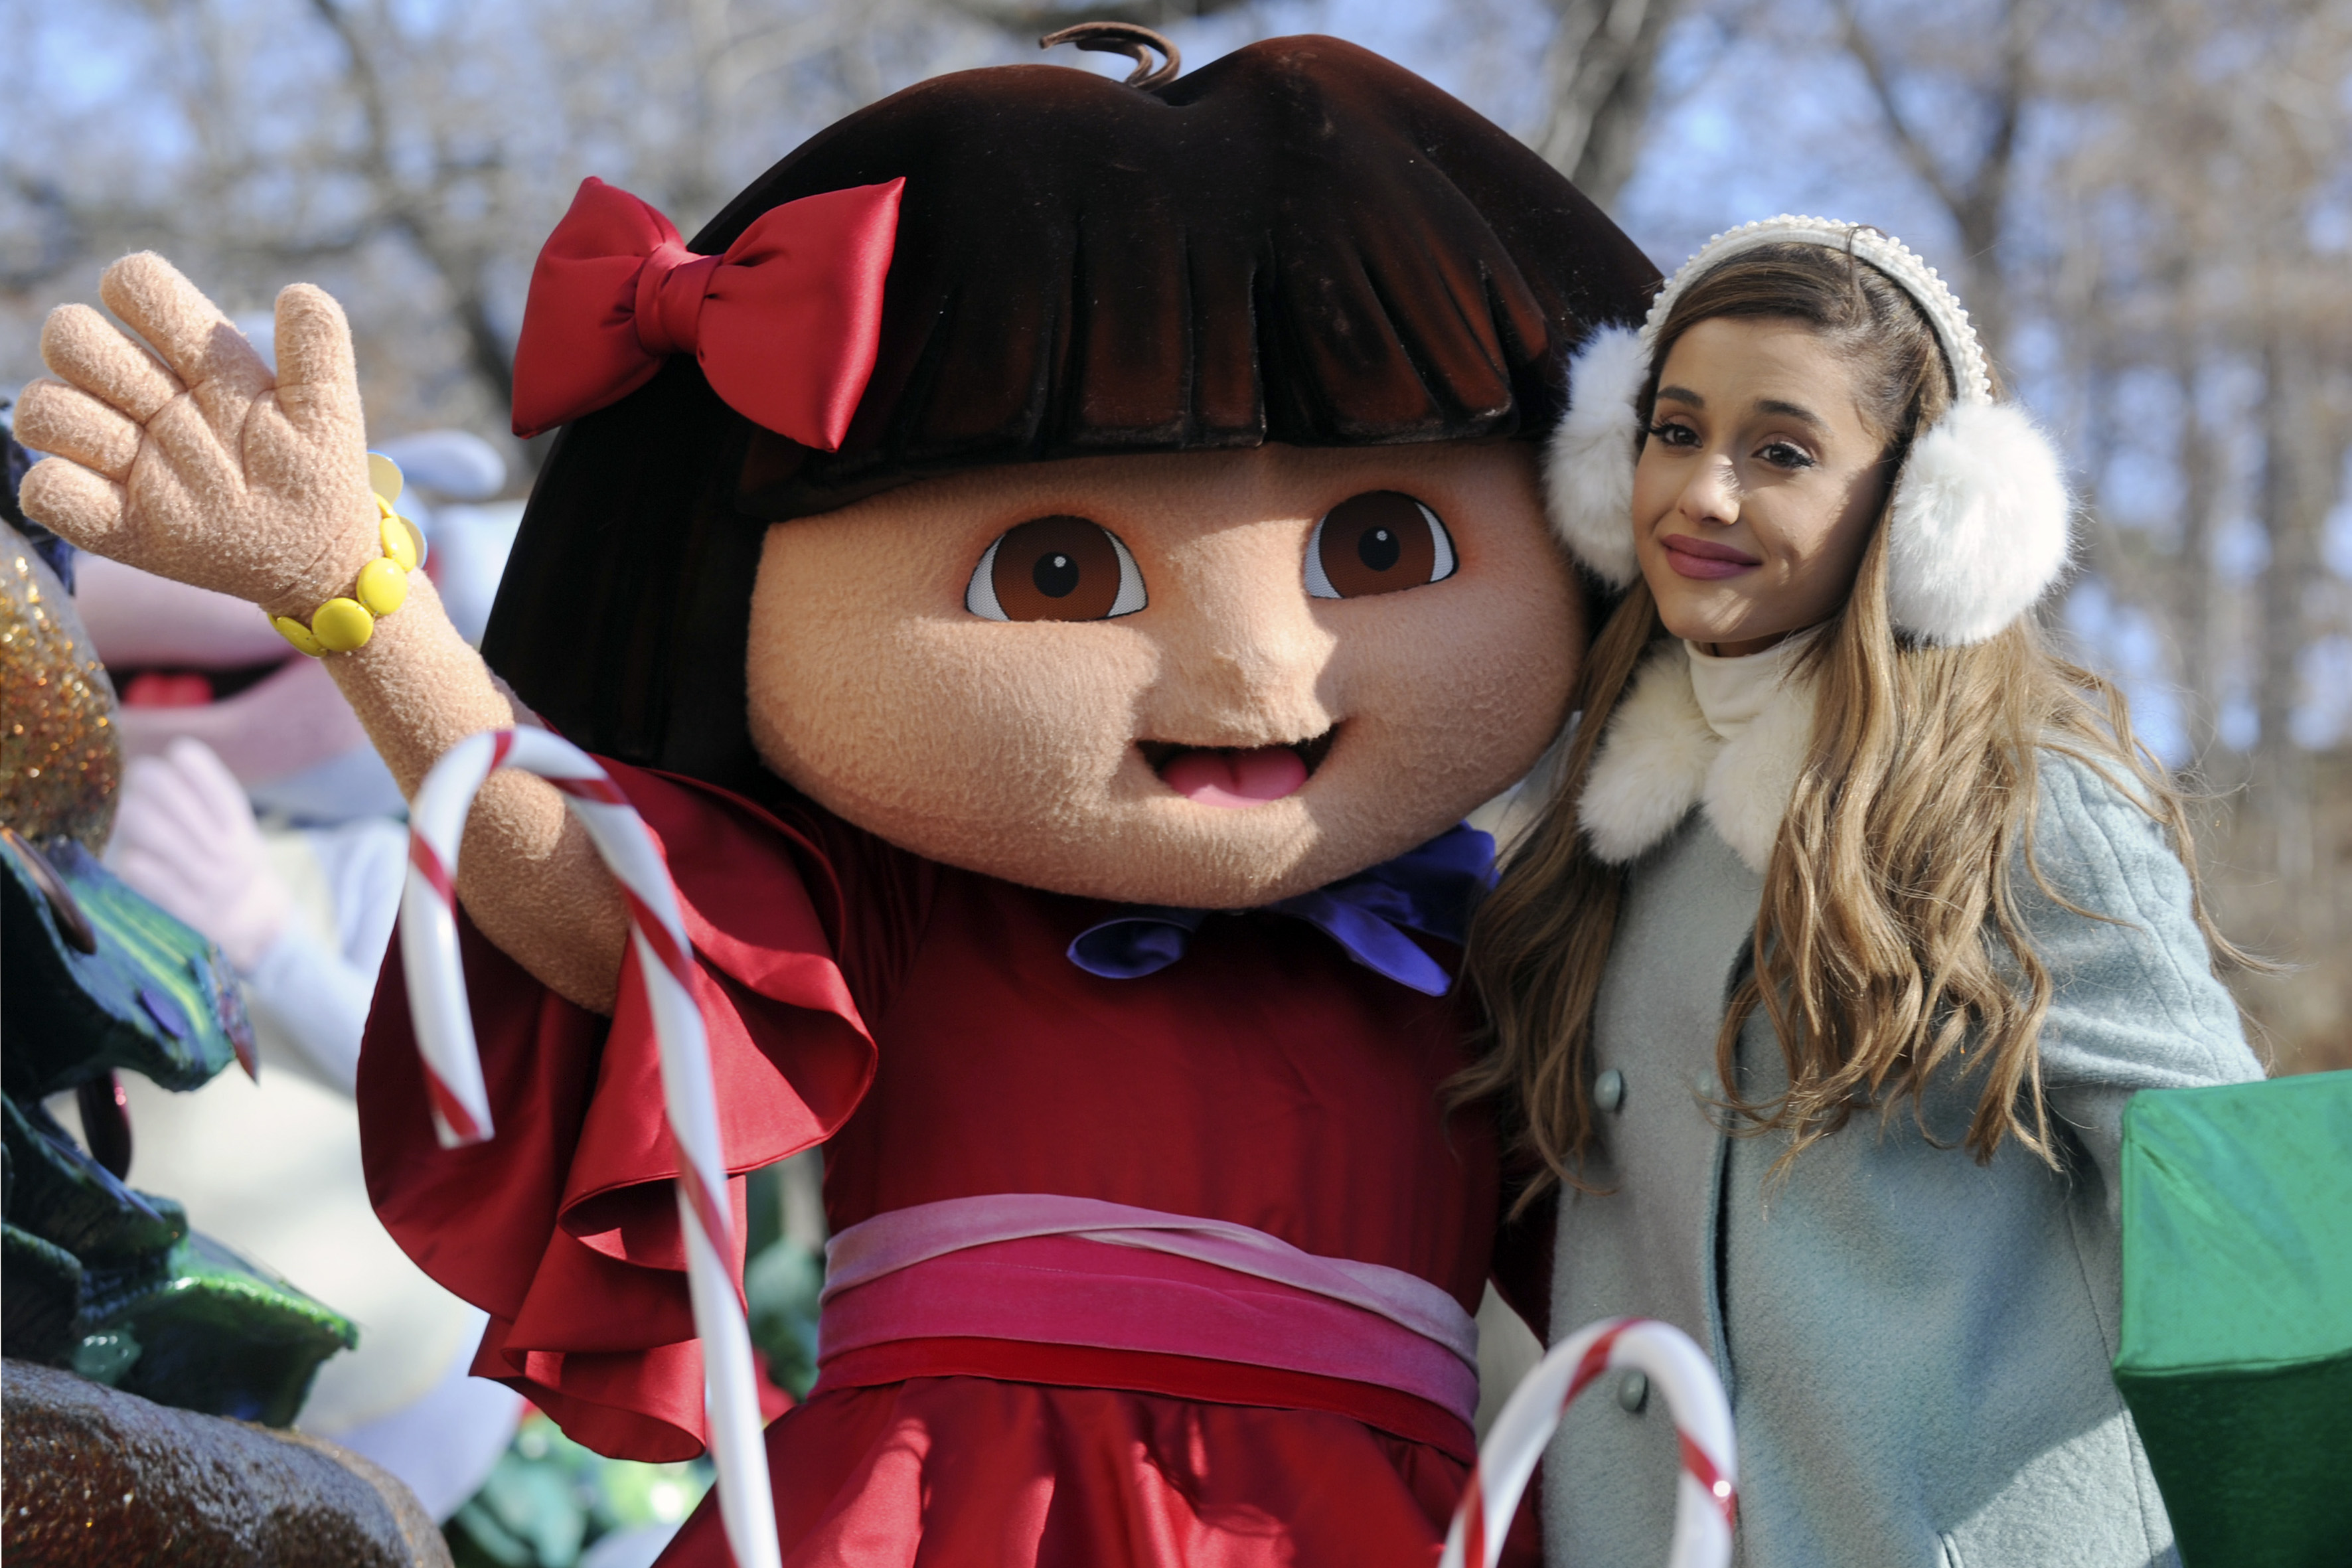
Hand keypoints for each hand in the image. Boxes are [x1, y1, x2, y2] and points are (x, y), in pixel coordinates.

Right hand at [15, 253, 378, 620]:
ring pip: (40, 407)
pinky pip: (43, 488)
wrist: (315, 560)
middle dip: (104, 364)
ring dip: (87, 429)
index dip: (135, 294)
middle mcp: (147, 400)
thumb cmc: (318, 478)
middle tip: (163, 409)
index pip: (134, 284)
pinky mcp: (105, 518)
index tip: (184, 351)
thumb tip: (296, 291)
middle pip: (67, 333)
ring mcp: (121, 457)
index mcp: (198, 360)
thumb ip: (319, 346)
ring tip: (149, 463)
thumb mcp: (328, 411)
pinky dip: (63, 489)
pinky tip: (126, 505)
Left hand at [106, 736, 292, 973]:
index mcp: (240, 827)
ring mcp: (203, 880)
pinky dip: (129, 855)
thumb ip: (205, 798)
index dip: (190, 760)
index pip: (215, 783)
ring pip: (151, 829)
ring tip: (125, 811)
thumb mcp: (235, 829)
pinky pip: (140, 870)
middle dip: (145, 779)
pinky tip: (132, 854)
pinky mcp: (179, 907)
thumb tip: (156, 762)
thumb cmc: (229, 864)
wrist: (251, 924)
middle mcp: (226, 852)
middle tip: (136, 780)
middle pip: (174, 798)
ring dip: (130, 812)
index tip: (176, 754)